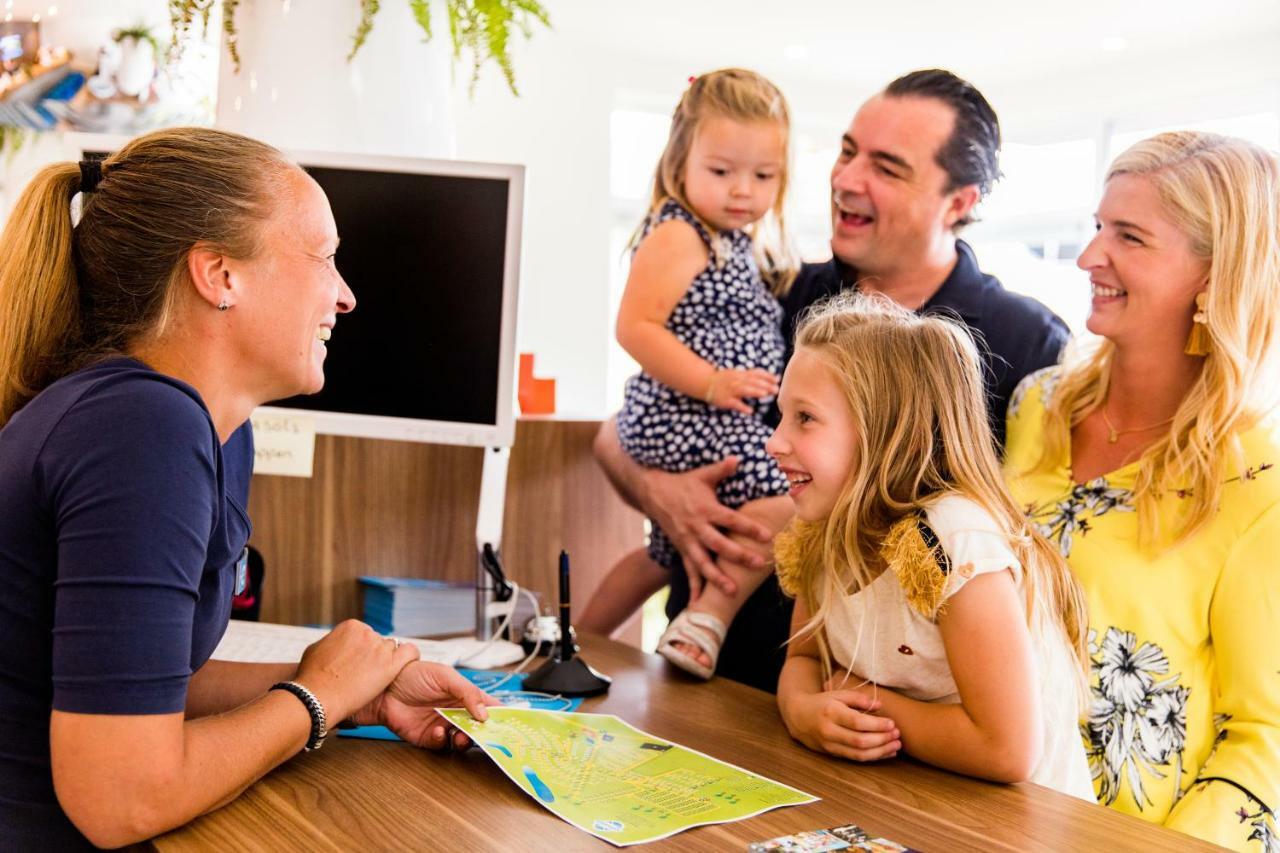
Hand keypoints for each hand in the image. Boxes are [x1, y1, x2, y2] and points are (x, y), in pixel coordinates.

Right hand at [295, 619, 420, 722]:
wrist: (316, 698)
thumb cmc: (311, 677)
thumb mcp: (317, 649)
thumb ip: (332, 642)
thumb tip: (336, 643)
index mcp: (351, 626)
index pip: (365, 634)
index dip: (360, 651)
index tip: (355, 664)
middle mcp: (368, 633)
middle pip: (378, 642)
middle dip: (372, 657)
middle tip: (362, 675)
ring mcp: (380, 649)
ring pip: (391, 650)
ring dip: (385, 662)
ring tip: (374, 678)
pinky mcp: (390, 666)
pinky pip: (410, 653)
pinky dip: (411, 657)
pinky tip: (405, 666)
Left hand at [349, 661, 499, 750]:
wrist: (384, 689)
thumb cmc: (413, 674)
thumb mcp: (445, 676)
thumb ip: (467, 692)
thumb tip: (484, 713)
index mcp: (465, 695)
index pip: (489, 706)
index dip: (500, 715)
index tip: (510, 725)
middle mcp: (456, 711)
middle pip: (479, 727)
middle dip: (485, 733)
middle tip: (487, 736)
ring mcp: (444, 724)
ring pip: (463, 739)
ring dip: (466, 740)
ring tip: (463, 735)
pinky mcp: (428, 737)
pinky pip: (442, 745)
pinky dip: (443, 741)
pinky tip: (439, 731)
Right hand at [641, 457, 771, 601]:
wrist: (652, 492)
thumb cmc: (682, 483)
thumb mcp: (701, 475)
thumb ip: (721, 470)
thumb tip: (738, 459)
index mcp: (706, 509)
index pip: (731, 520)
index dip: (749, 528)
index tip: (766, 536)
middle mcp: (697, 527)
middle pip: (720, 545)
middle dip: (739, 556)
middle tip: (758, 564)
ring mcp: (688, 540)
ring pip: (704, 562)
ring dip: (717, 577)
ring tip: (732, 591)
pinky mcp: (682, 549)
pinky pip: (688, 570)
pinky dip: (694, 587)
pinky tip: (698, 604)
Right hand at [706, 368, 778, 413]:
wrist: (705, 382)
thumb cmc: (726, 379)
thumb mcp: (739, 374)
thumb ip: (755, 376)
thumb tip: (775, 377)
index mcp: (741, 374)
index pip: (756, 373)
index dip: (766, 376)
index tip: (777, 380)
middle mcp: (736, 380)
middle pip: (752, 381)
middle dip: (764, 384)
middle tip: (775, 389)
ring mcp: (731, 390)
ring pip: (744, 390)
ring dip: (754, 391)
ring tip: (765, 394)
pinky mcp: (725, 400)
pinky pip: (734, 404)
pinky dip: (742, 407)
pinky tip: (750, 411)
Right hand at [782, 688, 900, 761]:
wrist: (798, 716)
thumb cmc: (822, 702)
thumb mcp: (837, 694)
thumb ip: (858, 698)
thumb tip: (880, 706)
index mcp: (831, 712)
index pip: (857, 722)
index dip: (877, 725)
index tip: (892, 723)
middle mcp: (829, 731)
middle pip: (860, 741)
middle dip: (882, 739)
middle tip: (898, 734)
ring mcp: (830, 745)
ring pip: (859, 754)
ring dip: (881, 751)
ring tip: (896, 745)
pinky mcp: (832, 754)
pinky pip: (855, 758)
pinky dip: (873, 757)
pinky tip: (886, 752)